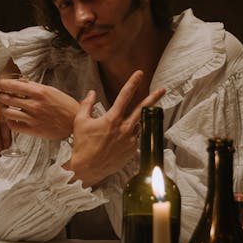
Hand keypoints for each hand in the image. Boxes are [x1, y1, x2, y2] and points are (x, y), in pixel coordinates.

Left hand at [0, 79, 78, 141]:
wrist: (75, 123)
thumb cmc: (65, 105)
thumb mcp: (51, 90)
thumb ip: (34, 86)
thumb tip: (20, 81)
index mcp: (39, 92)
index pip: (13, 85)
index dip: (3, 84)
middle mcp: (34, 105)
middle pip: (7, 98)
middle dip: (1, 96)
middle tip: (2, 96)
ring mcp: (33, 118)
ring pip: (7, 112)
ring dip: (5, 109)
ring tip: (8, 107)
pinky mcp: (33, 130)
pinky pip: (13, 125)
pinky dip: (10, 121)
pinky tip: (14, 118)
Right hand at [66, 71, 165, 188]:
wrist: (87, 168)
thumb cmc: (82, 145)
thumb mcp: (80, 121)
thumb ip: (86, 105)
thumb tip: (91, 93)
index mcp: (112, 119)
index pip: (125, 96)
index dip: (132, 83)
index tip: (139, 74)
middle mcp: (124, 129)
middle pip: (143, 109)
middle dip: (153, 98)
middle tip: (162, 90)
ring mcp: (130, 141)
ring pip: (138, 125)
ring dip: (137, 120)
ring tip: (130, 122)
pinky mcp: (132, 151)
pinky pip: (135, 138)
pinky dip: (130, 135)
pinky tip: (119, 140)